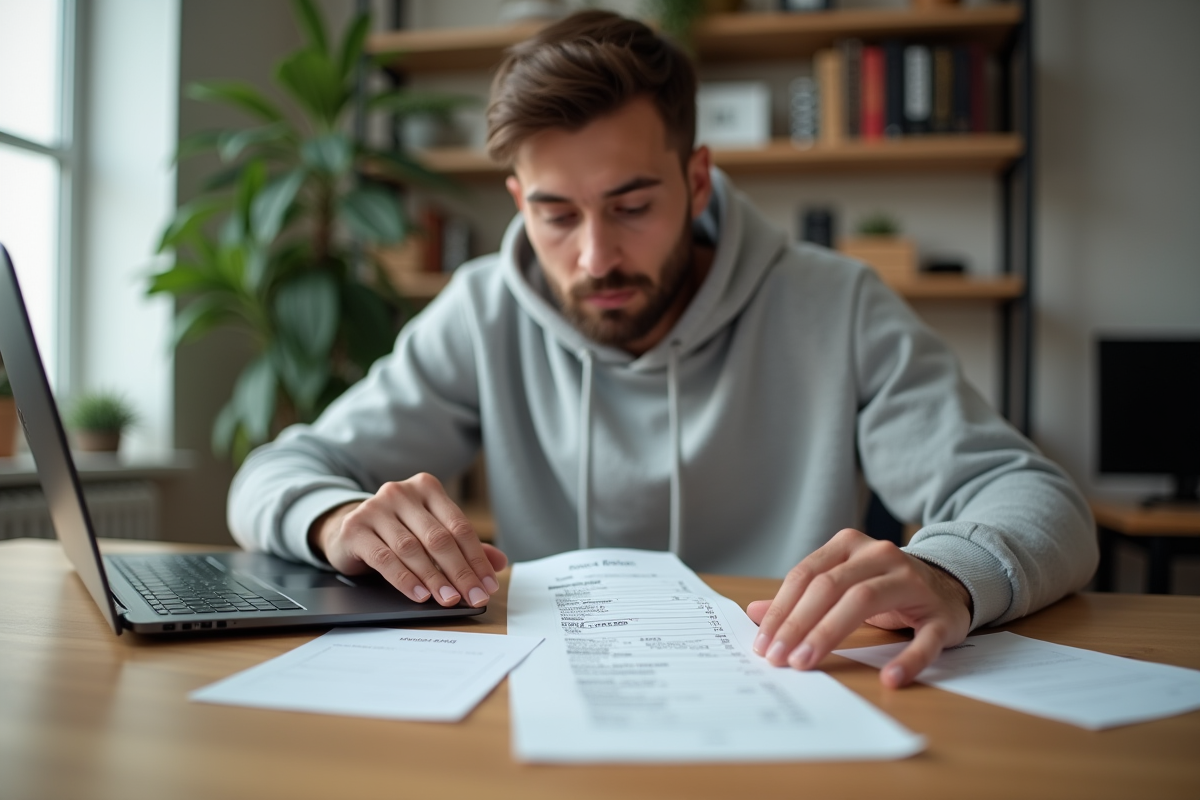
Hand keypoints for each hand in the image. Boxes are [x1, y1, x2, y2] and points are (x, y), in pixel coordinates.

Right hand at [308, 473, 506, 608]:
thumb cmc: (396, 531)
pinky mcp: (355, 528)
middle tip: (474, 596)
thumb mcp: (429, 532)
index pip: (459, 526)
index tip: (488, 585)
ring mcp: (375, 508)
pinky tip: (420, 595)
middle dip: (460, 572)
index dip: (476, 558)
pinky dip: (405, 580)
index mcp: (427, 488)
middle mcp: (401, 493)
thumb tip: (499, 563)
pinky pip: (384, 558)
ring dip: (434, 578)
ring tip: (449, 599)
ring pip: (412, 549)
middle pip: (438, 538)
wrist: (347, 529)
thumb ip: (463, 545)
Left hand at [746, 528, 971, 687]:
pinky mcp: (941, 614)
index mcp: (849, 546)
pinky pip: (924, 637)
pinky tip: (890, 678)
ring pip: (865, 600)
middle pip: (830, 586)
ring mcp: (912, 581)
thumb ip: (800, 598)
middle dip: (798, 623)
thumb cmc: (884, 589)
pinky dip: (908, 658)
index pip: (806, 575)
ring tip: (806, 662)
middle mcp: (879, 555)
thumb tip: (752, 612)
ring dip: (829, 634)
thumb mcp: (841, 586)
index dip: (781, 609)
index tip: (763, 643)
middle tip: (778, 658)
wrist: (947, 586)